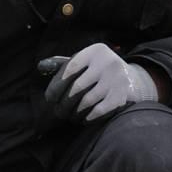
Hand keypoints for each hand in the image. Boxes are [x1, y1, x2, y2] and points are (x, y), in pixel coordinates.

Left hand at [40, 43, 157, 122]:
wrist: (131, 80)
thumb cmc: (98, 71)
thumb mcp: (84, 61)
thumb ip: (62, 63)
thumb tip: (40, 67)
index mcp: (95, 51)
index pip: (70, 68)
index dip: (56, 85)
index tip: (50, 99)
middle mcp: (108, 63)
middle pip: (77, 88)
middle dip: (64, 103)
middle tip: (58, 112)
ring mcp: (117, 80)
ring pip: (87, 101)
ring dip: (74, 113)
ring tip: (69, 116)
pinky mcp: (122, 96)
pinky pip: (98, 111)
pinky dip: (87, 118)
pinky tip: (83, 120)